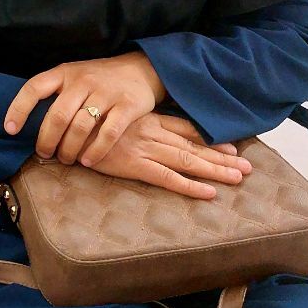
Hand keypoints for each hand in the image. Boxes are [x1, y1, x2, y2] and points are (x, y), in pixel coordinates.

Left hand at [5, 51, 166, 165]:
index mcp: (64, 72)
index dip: (18, 109)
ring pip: (80, 127)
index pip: (33, 88)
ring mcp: (105, 92)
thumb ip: (54, 93)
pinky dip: (96, 151)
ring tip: (66, 159)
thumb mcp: (73, 76)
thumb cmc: (98, 79)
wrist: (139, 69)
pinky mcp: (127, 106)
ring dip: (69, 149)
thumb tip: (27, 124)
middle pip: (57, 115)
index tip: (10, 130)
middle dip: (47, 140)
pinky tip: (88, 161)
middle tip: (44, 154)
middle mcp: (82, 81)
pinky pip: (108, 133)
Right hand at [86, 113, 249, 199]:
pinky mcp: (133, 164)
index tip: (231, 148)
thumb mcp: (108, 114)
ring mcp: (143, 148)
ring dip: (214, 170)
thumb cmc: (81, 119)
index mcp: (145, 119)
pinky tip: (208, 193)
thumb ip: (125, 121)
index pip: (184, 129)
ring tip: (238, 178)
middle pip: (192, 146)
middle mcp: (150, 132)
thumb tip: (136, 128)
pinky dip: (189, 186)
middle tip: (247, 167)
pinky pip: (167, 178)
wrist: (60, 123)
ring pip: (187, 160)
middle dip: (221, 157)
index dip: (208, 140)